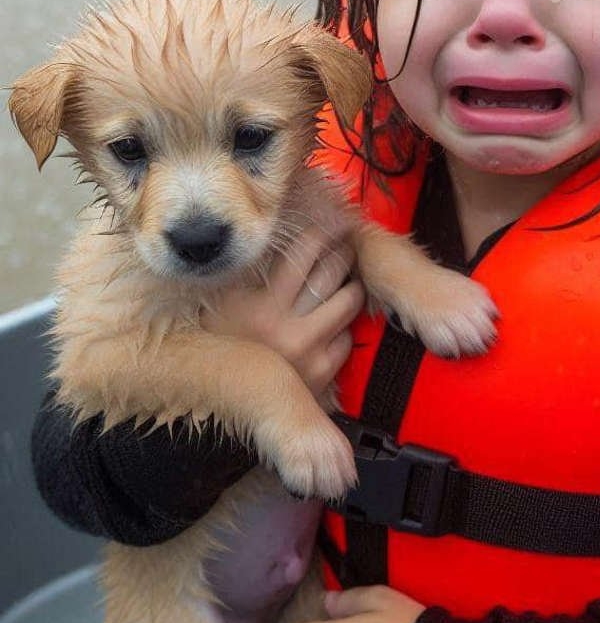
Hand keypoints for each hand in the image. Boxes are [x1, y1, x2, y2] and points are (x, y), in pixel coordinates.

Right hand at [203, 224, 364, 398]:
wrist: (225, 399)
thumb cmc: (222, 343)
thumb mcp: (226, 303)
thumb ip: (253, 271)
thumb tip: (287, 232)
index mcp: (255, 304)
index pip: (300, 253)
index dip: (322, 233)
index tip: (332, 223)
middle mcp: (282, 326)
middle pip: (332, 271)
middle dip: (344, 252)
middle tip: (347, 244)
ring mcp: (306, 350)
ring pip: (349, 300)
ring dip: (353, 285)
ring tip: (348, 278)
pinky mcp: (322, 372)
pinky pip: (347, 336)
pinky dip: (344, 326)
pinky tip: (335, 321)